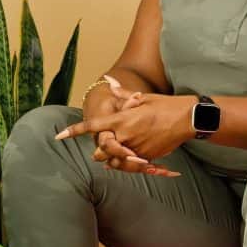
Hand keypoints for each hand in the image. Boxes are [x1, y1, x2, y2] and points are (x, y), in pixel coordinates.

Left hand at [60, 84, 196, 175]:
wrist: (187, 119)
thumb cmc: (164, 105)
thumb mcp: (142, 98)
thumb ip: (122, 94)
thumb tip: (109, 82)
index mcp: (122, 119)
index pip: (92, 126)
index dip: (74, 131)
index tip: (59, 136)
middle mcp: (126, 135)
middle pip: (100, 150)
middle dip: (98, 150)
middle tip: (98, 148)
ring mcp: (136, 148)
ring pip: (114, 161)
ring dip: (111, 159)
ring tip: (113, 155)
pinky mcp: (146, 157)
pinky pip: (130, 165)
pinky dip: (127, 163)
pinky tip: (128, 158)